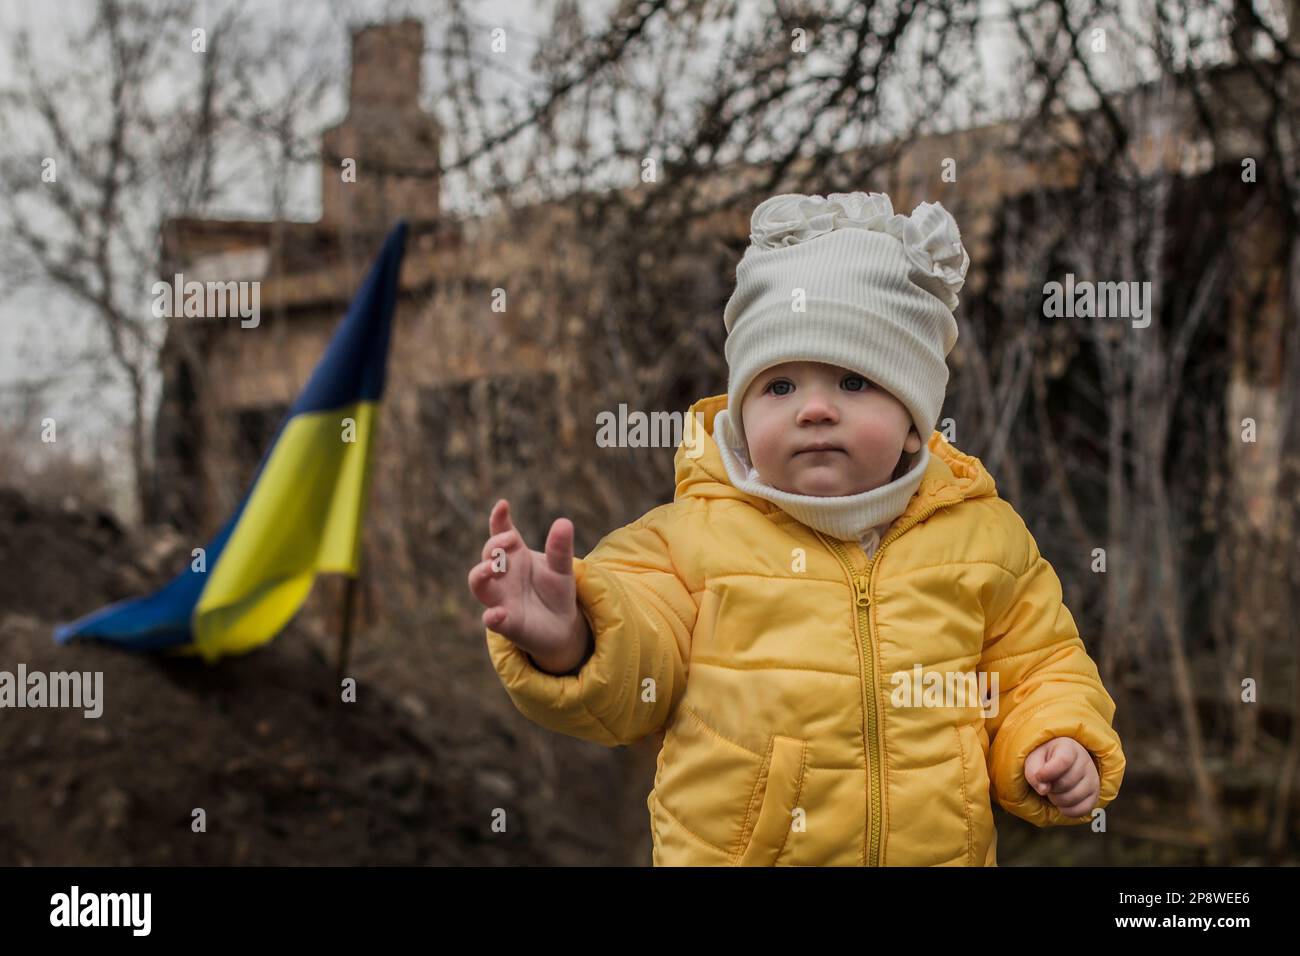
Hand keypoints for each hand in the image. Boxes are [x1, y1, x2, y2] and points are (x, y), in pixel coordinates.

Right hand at [468, 498, 591, 673]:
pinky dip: (492, 617)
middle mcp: (503, 575)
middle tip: (511, 540)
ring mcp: (501, 598)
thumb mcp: (562, 568)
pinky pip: (491, 619)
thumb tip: (564, 522)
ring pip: (478, 584)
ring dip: (481, 574)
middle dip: (494, 545)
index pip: (501, 533)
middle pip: (487, 555)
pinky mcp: (507, 623)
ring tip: (493, 566)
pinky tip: (497, 614)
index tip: (503, 505)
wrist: (563, 625)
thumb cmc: (556, 591)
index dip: (498, 519)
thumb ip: (560, 548)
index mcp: (515, 556)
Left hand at [1024, 736, 1099, 817]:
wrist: (1061, 763)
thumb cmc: (1045, 760)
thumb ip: (1033, 772)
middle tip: (1047, 782)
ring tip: (1053, 790)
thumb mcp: (1033, 759)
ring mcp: (1093, 779)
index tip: (1039, 776)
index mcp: (1069, 747)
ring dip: (1057, 799)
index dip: (1048, 772)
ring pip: (1073, 798)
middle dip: (1050, 787)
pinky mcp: (1095, 795)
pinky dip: (1067, 810)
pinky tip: (1061, 803)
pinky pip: (1083, 809)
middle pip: (1065, 783)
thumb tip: (1043, 789)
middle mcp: (1085, 761)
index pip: (1063, 761)